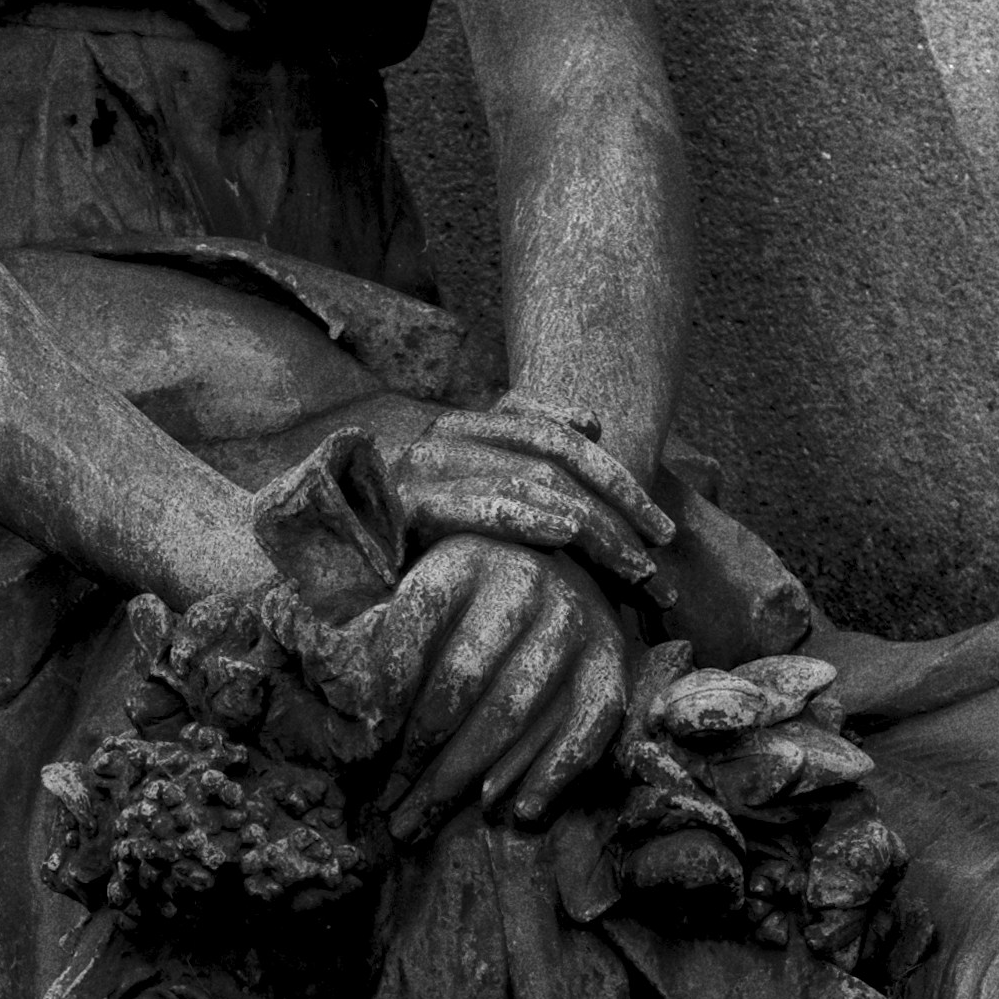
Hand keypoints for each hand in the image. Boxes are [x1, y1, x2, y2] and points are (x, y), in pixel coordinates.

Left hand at [356, 536, 627, 837]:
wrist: (569, 579)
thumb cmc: (470, 607)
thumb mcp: (423, 601)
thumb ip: (382, 640)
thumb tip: (351, 707)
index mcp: (465, 557)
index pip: (414, 623)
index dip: (385, 689)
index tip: (364, 741)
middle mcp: (524, 580)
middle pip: (460, 680)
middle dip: (416, 752)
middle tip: (386, 801)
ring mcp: (574, 622)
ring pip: (511, 713)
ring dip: (463, 776)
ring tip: (422, 818)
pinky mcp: (611, 662)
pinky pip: (584, 727)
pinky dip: (552, 773)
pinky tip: (521, 813)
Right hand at [386, 399, 673, 598]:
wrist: (339, 577)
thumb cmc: (424, 545)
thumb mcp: (482, 495)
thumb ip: (529, 454)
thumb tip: (592, 421)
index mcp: (468, 425)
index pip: (556, 435)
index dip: (615, 474)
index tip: (658, 523)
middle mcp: (444, 436)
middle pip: (552, 459)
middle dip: (616, 507)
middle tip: (657, 553)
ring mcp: (422, 470)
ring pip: (530, 483)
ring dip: (591, 527)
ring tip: (632, 566)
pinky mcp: (406, 509)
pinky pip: (482, 506)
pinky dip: (530, 518)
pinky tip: (568, 537)